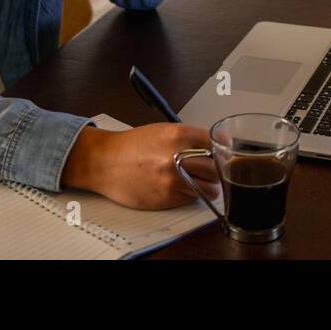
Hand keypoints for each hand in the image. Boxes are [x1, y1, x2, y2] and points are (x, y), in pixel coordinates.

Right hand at [60, 122, 221, 208]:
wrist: (105, 162)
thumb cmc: (133, 145)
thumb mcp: (163, 131)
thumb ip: (189, 138)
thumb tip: (215, 146)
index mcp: (178, 135)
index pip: (215, 142)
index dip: (222, 148)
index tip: (225, 151)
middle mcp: (178, 158)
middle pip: (216, 167)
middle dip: (217, 169)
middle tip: (212, 168)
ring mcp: (173, 180)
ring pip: (210, 187)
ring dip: (208, 185)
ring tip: (199, 180)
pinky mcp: (167, 198)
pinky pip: (192, 198)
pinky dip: (191, 194)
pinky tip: (180, 186)